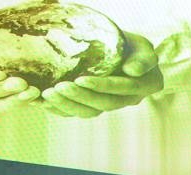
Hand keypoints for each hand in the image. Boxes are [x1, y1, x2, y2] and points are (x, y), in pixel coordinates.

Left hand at [41, 32, 162, 117]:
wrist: (121, 50)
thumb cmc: (132, 44)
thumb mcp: (143, 46)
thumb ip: (143, 58)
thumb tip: (132, 71)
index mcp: (146, 85)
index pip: (123, 89)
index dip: (102, 86)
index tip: (81, 79)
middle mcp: (129, 100)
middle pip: (105, 104)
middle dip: (80, 97)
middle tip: (58, 87)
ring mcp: (111, 104)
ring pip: (90, 112)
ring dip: (68, 105)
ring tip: (48, 94)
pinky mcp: (95, 106)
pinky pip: (78, 112)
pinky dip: (61, 110)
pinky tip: (44, 103)